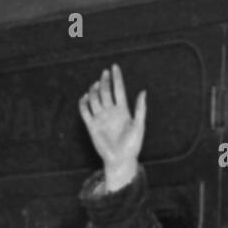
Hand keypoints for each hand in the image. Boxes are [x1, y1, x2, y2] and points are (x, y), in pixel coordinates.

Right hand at [78, 64, 145, 190]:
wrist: (121, 160)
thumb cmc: (133, 145)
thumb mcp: (139, 126)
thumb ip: (140, 109)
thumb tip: (143, 91)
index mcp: (123, 110)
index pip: (118, 89)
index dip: (117, 78)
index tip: (114, 67)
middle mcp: (111, 112)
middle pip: (106, 91)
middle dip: (105, 81)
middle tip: (105, 73)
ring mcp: (101, 118)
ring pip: (95, 98)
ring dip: (94, 90)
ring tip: (96, 85)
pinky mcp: (92, 126)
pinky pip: (85, 111)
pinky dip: (84, 103)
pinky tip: (86, 96)